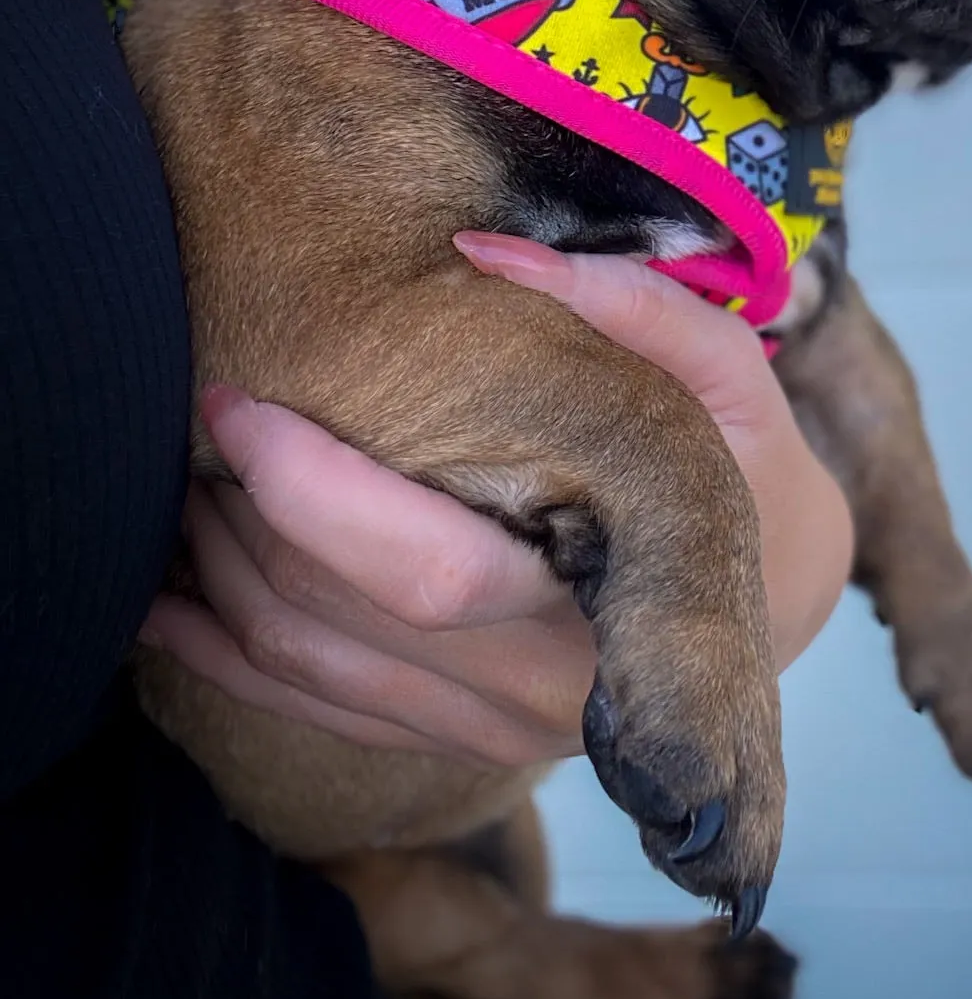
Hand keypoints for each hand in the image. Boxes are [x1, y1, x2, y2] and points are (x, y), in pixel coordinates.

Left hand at [140, 238, 853, 766]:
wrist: (779, 598)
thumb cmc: (750, 469)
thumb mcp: (730, 376)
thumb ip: (630, 306)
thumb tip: (483, 250)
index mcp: (605, 614)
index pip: (424, 574)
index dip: (313, 493)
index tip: (239, 404)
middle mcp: (535, 700)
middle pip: (334, 626)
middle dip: (236, 522)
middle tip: (195, 420)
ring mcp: (488, 740)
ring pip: (301, 675)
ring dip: (213, 582)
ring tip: (172, 483)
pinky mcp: (452, 747)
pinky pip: (309, 711)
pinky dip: (222, 654)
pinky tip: (166, 595)